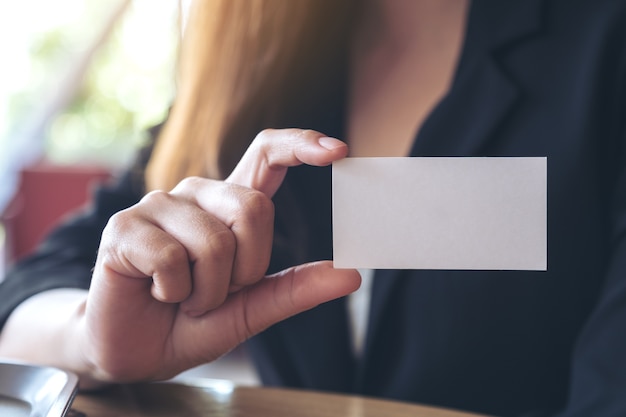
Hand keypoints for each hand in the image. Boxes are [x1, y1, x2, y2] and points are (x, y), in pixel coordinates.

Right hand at [80, 129, 360, 382]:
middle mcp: (196, 195)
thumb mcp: (251, 311)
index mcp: (229, 207)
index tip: (338, 150)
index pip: (266, 154)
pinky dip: (173, 293)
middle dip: (246, 269)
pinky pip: (170, 258)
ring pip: (214, 242)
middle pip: (252, 209)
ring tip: (184, 298)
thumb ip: (294, 289)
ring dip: (207, 291)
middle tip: (219, 293)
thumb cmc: (191, 323)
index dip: (300, 145)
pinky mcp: (124, 226)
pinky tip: (156, 293)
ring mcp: (158, 206)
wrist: (135, 352)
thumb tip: (350, 275)